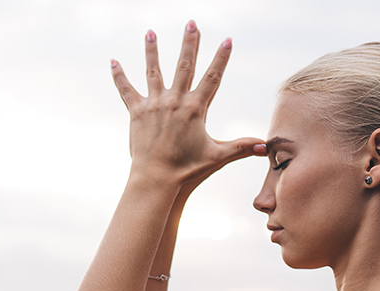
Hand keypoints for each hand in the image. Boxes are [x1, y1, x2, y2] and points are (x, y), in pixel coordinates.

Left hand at [112, 21, 264, 189]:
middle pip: (184, 65)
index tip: (227, 40)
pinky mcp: (137, 113)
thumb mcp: (218, 156)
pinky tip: (113, 62)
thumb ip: (241, 147)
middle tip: (192, 23)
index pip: (212, 77)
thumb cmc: (188, 170)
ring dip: (152, 51)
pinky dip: (119, 76)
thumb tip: (265, 147)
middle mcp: (175, 101)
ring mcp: (154, 105)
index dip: (221, 58)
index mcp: (195, 109)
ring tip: (150, 32)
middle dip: (189, 43)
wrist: (157, 179)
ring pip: (153, 71)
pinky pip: (127, 90)